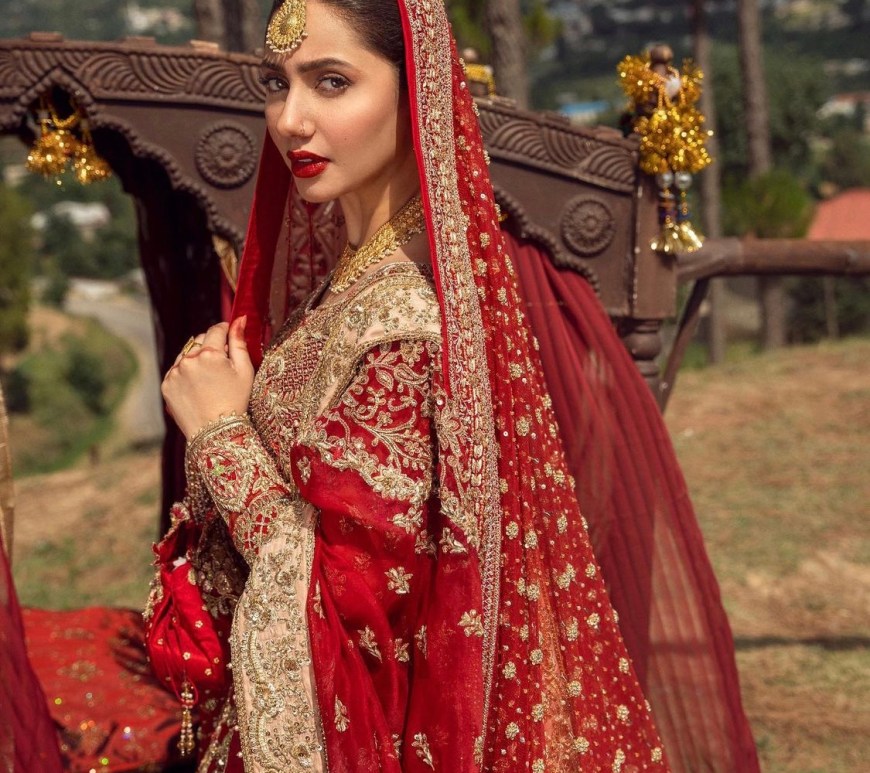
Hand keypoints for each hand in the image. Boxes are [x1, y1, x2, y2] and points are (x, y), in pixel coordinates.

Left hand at [161, 317, 254, 438]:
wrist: (215, 432)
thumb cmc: (236, 401)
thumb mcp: (245, 371)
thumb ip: (240, 342)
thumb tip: (239, 319)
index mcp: (210, 353)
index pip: (216, 329)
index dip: (225, 331)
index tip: (230, 336)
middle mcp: (189, 359)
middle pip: (200, 339)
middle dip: (211, 345)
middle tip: (222, 364)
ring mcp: (174, 372)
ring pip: (187, 353)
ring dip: (197, 357)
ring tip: (209, 378)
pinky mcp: (166, 384)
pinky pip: (177, 369)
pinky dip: (186, 372)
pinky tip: (198, 387)